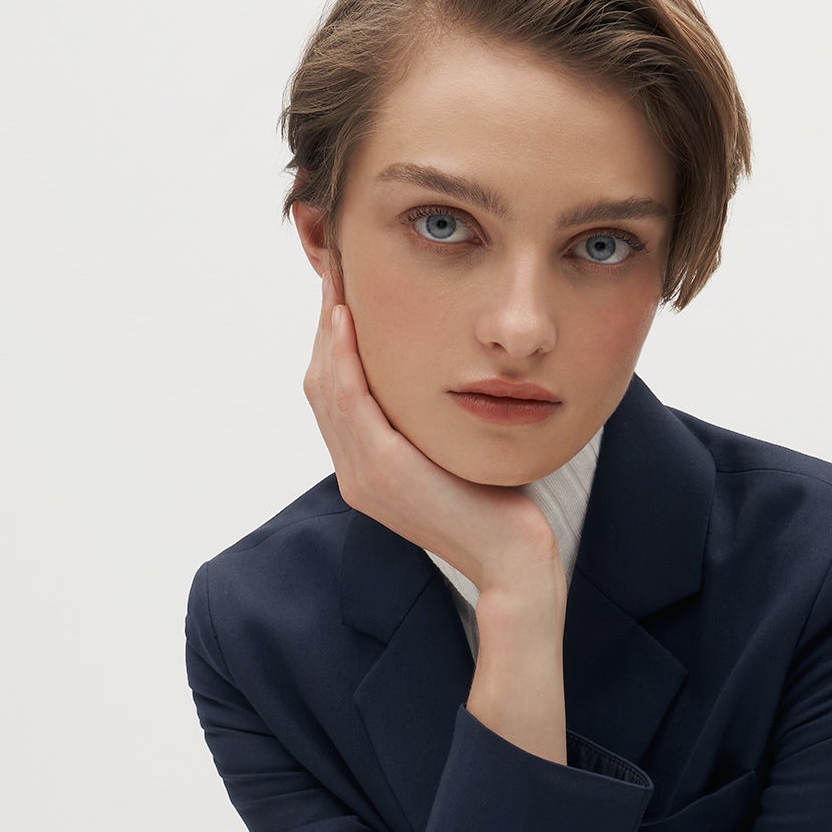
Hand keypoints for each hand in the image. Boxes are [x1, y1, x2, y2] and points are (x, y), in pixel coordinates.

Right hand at [306, 254, 557, 595]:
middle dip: (324, 326)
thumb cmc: (499, 509)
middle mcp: (355, 475)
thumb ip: (432, 426)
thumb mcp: (454, 456)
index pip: (335, 397)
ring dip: (327, 329)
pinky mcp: (381, 469)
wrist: (511, 558)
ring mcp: (363, 475)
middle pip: (320, 385)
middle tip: (332, 273)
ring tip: (334, 281)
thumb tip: (441, 380)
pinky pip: (349, 399)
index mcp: (367, 473)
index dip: (333, 344)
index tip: (343, 296)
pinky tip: (347, 318)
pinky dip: (343, 356)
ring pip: (326, 386)